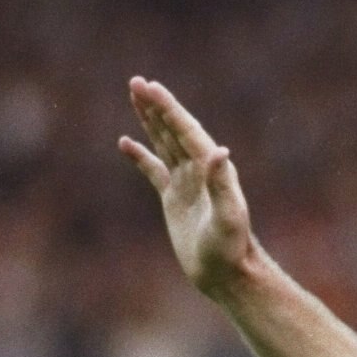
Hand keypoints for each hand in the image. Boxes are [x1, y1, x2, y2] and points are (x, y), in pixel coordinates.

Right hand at [119, 77, 258, 292]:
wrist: (226, 274)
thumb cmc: (231, 249)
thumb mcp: (228, 217)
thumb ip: (222, 185)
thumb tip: (219, 151)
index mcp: (212, 168)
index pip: (186, 130)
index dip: (168, 108)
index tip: (151, 87)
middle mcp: (199, 170)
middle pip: (173, 129)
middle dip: (155, 106)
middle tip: (136, 82)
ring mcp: (185, 182)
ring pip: (164, 143)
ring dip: (150, 121)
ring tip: (135, 96)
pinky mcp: (174, 198)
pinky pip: (154, 170)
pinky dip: (140, 155)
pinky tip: (125, 142)